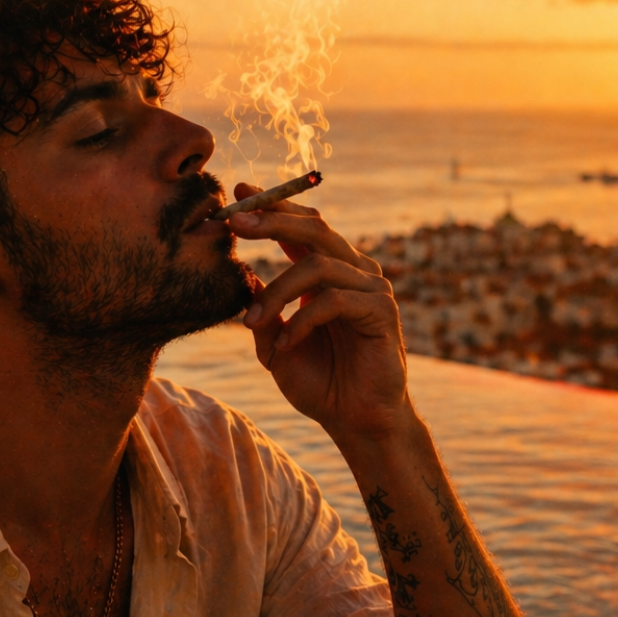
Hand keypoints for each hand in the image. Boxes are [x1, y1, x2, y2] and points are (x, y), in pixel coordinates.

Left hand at [227, 184, 412, 440]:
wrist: (356, 422)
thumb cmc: (320, 384)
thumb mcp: (276, 344)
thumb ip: (263, 310)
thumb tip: (242, 275)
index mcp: (330, 273)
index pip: (303, 228)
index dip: (273, 207)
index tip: (238, 194)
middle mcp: (354, 272)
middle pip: (315, 229)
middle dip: (272, 221)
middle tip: (235, 221)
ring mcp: (371, 290)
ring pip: (319, 265)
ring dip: (276, 291)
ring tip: (252, 322)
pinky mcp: (382, 312)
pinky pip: (333, 301)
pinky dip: (300, 321)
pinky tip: (284, 345)